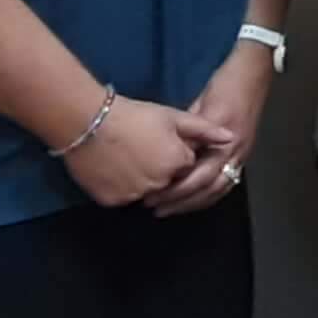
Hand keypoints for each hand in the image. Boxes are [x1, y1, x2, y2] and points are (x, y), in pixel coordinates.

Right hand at [67, 96, 231, 208]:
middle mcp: (160, 185)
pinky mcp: (112, 201)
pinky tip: (114, 168)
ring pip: (145, 192)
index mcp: (178, 164)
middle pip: (166, 181)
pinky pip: (123, 197)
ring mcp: (135, 195)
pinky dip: (121, 187)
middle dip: (160, 169)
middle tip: (141, 148)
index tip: (160, 141)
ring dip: (141, 181)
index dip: (174, 152)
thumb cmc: (133, 116)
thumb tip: (230, 138)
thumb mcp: (172, 117)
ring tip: (126, 157)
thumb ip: (204, 130)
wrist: (87, 122)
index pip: (185, 166)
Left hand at [143, 46, 274, 216]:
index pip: (198, 174)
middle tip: (157, 208)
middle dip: (182, 201)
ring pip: (219, 189)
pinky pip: (228, 182)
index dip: (175, 189)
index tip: (153, 195)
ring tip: (172, 209)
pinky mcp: (244, 153)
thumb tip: (168, 152)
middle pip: (209, 187)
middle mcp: (235, 151)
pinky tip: (197, 199)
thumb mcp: (200, 105)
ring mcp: (242, 153)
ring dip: (195, 202)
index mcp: (223, 140)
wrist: (253, 74)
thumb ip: (188, 131)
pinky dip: (210, 194)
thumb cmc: (225, 85)